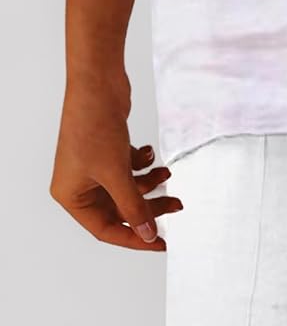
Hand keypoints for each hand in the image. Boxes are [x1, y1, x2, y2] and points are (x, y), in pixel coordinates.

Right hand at [49, 67, 181, 249]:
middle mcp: (79, 184)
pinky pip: (130, 171)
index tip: (160, 242)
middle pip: (120, 210)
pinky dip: (143, 166)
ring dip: (150, 185)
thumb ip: (134, 208)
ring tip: (168, 175)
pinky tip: (149, 155)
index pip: (106, 229)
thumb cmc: (95, 126)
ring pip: (128, 190)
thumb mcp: (117, 176)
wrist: (97, 83)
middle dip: (149, 207)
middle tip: (175, 206)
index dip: (135, 238)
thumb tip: (148, 235)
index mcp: (71, 196)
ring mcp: (92, 168)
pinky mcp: (106, 153)